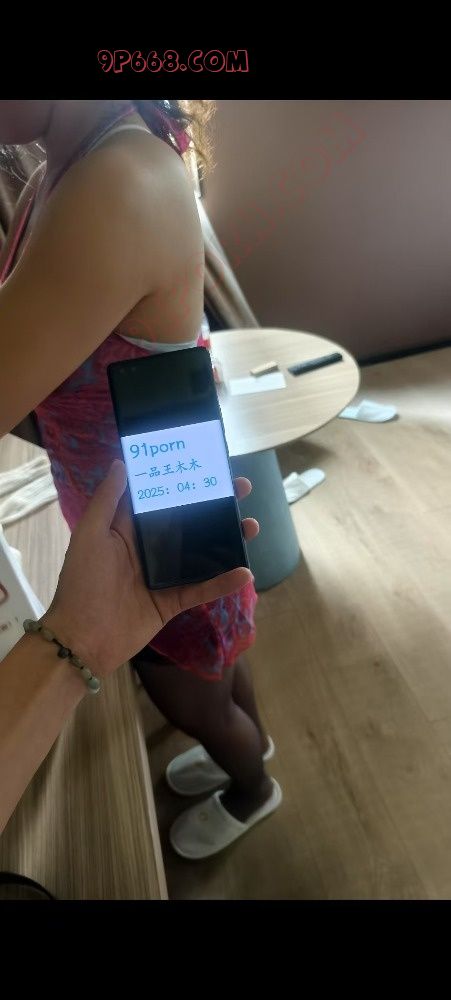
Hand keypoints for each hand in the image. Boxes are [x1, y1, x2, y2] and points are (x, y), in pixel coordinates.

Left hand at [45, 461, 257, 675]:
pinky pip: (202, 589)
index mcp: (128, 529)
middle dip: (215, 506)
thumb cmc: (82, 582)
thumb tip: (121, 462)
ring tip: (251, 526)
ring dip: (228, 539)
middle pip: (189, 522)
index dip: (183, 482)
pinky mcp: (172, 602)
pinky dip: (224, 583)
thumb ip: (107, 499)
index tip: (208, 465)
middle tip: (241, 489)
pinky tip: (245, 572)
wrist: (82, 638)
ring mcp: (163, 576)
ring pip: (202, 554)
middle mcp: (149, 549)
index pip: (161, 499)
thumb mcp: (90, 534)